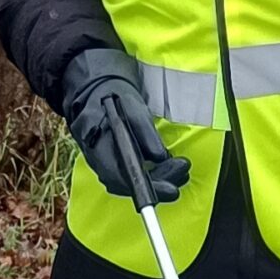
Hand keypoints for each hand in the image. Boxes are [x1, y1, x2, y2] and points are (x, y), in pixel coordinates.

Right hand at [60, 47, 188, 205]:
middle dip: (160, 182)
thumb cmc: (114, 96)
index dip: (149, 188)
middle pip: (129, 184)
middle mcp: (98, 160)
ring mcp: (103, 163)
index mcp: (99, 146)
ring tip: (181, 167)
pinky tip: (166, 165)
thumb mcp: (133, 107)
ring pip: (130, 181)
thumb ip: (145, 132)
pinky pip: (130, 175)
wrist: (95, 89)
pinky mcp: (110, 162)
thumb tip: (160, 157)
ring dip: (158, 178)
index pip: (123, 178)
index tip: (173, 190)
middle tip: (184, 169)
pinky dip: (150, 174)